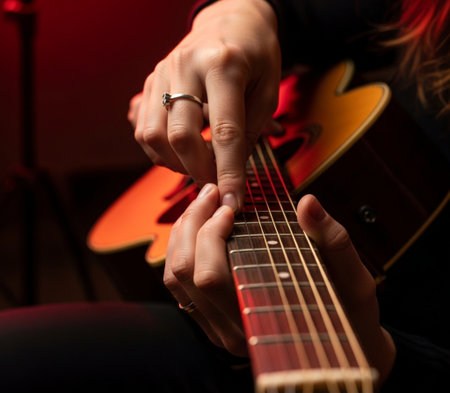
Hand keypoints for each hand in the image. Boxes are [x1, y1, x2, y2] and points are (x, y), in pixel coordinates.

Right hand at [130, 0, 280, 210]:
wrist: (230, 19)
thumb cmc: (256, 54)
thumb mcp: (269, 89)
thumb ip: (252, 130)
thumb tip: (232, 171)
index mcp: (224, 65)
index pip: (224, 131)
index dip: (228, 173)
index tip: (232, 201)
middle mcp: (186, 66)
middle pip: (179, 136)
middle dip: (198, 170)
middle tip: (216, 182)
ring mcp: (162, 73)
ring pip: (153, 136)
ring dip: (175, 163)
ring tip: (198, 165)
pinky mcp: (150, 83)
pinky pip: (143, 129)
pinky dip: (160, 151)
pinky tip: (181, 151)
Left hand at [164, 187, 395, 381]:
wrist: (339, 345)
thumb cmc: (347, 312)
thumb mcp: (351, 276)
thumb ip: (331, 239)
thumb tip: (308, 203)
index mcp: (259, 323)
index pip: (210, 276)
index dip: (211, 232)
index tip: (230, 206)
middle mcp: (229, 332)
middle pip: (184, 273)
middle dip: (192, 224)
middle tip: (211, 193)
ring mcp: (216, 330)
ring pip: (174, 278)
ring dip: (182, 234)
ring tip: (203, 204)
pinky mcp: (211, 322)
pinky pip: (179, 285)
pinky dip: (181, 249)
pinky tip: (199, 226)